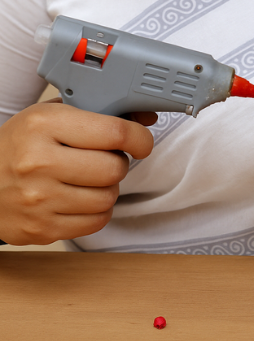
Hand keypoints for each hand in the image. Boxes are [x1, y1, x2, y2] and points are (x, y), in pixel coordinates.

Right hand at [0, 101, 154, 244]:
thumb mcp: (50, 117)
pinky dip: (96, 211)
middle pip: (115, 168)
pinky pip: (96, 221)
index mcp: (43, 125)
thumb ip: (98, 113)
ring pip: (108, 197)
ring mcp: (39, 198)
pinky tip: (79, 199)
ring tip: (87, 180)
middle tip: (102, 160)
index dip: (138, 138)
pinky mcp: (42, 227)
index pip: (114, 132)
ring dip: (107, 189)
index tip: (140, 142)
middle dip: (117, 164)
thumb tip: (145, 119)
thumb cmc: (21, 147)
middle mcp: (39, 161)